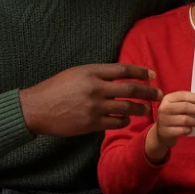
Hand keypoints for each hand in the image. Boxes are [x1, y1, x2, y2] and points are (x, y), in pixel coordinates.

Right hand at [19, 63, 161, 136]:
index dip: (141, 72)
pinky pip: (114, 122)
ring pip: (125, 108)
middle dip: (147, 92)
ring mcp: (94, 107)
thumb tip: (118, 75)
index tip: (152, 75)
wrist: (36, 108)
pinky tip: (126, 120)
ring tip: (146, 109)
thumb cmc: (55, 89)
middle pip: (129, 89)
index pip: (123, 70)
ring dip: (139, 108)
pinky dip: (124, 121)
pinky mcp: (90, 123)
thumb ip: (97, 74)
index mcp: (92, 72)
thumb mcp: (76, 73)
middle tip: (158, 94)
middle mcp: (95, 88)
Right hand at [145, 91, 194, 163]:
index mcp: (168, 98)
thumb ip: (188, 102)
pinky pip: (182, 130)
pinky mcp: (165, 132)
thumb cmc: (174, 117)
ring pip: (185, 120)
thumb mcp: (177, 106)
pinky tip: (191, 129)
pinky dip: (189, 130)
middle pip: (185, 107)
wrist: (161, 133)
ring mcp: (163, 120)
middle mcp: (164, 108)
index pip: (184, 95)